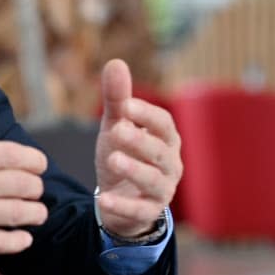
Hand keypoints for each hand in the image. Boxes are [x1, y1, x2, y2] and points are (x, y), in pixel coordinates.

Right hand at [0, 74, 48, 267]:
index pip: (14, 155)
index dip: (35, 161)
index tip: (39, 165)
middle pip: (23, 184)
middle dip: (36, 188)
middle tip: (35, 190)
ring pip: (19, 213)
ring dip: (35, 213)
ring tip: (36, 213)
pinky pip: (4, 242)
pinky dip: (20, 240)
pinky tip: (21, 236)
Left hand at [94, 60, 182, 237]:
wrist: (121, 195)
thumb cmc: (124, 152)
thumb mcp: (116, 125)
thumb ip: (117, 98)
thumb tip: (116, 62)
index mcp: (165, 138)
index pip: (163, 123)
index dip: (146, 114)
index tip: (125, 105)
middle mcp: (170, 163)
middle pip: (160, 151)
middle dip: (140, 140)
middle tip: (117, 130)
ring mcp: (162, 189)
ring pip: (154, 181)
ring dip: (134, 170)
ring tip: (113, 160)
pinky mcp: (148, 212)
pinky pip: (140, 210)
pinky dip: (123, 205)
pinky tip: (104, 199)